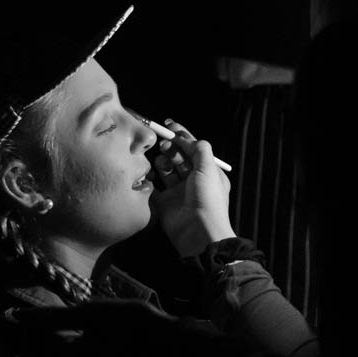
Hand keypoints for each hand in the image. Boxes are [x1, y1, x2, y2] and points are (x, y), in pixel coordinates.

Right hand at [150, 119, 234, 257]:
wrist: (198, 231)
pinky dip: (150, 177)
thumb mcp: (208, 168)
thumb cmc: (208, 198)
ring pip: (166, 169)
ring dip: (162, 160)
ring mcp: (178, 192)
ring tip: (161, 160)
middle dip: (171, 147)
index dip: (182, 136)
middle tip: (165, 145)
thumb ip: (199, 148)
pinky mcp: (164, 202)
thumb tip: (187, 138)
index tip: (168, 125)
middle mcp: (193, 181)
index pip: (193, 148)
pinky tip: (149, 171)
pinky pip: (154, 185)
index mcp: (208, 172)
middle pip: (179, 156)